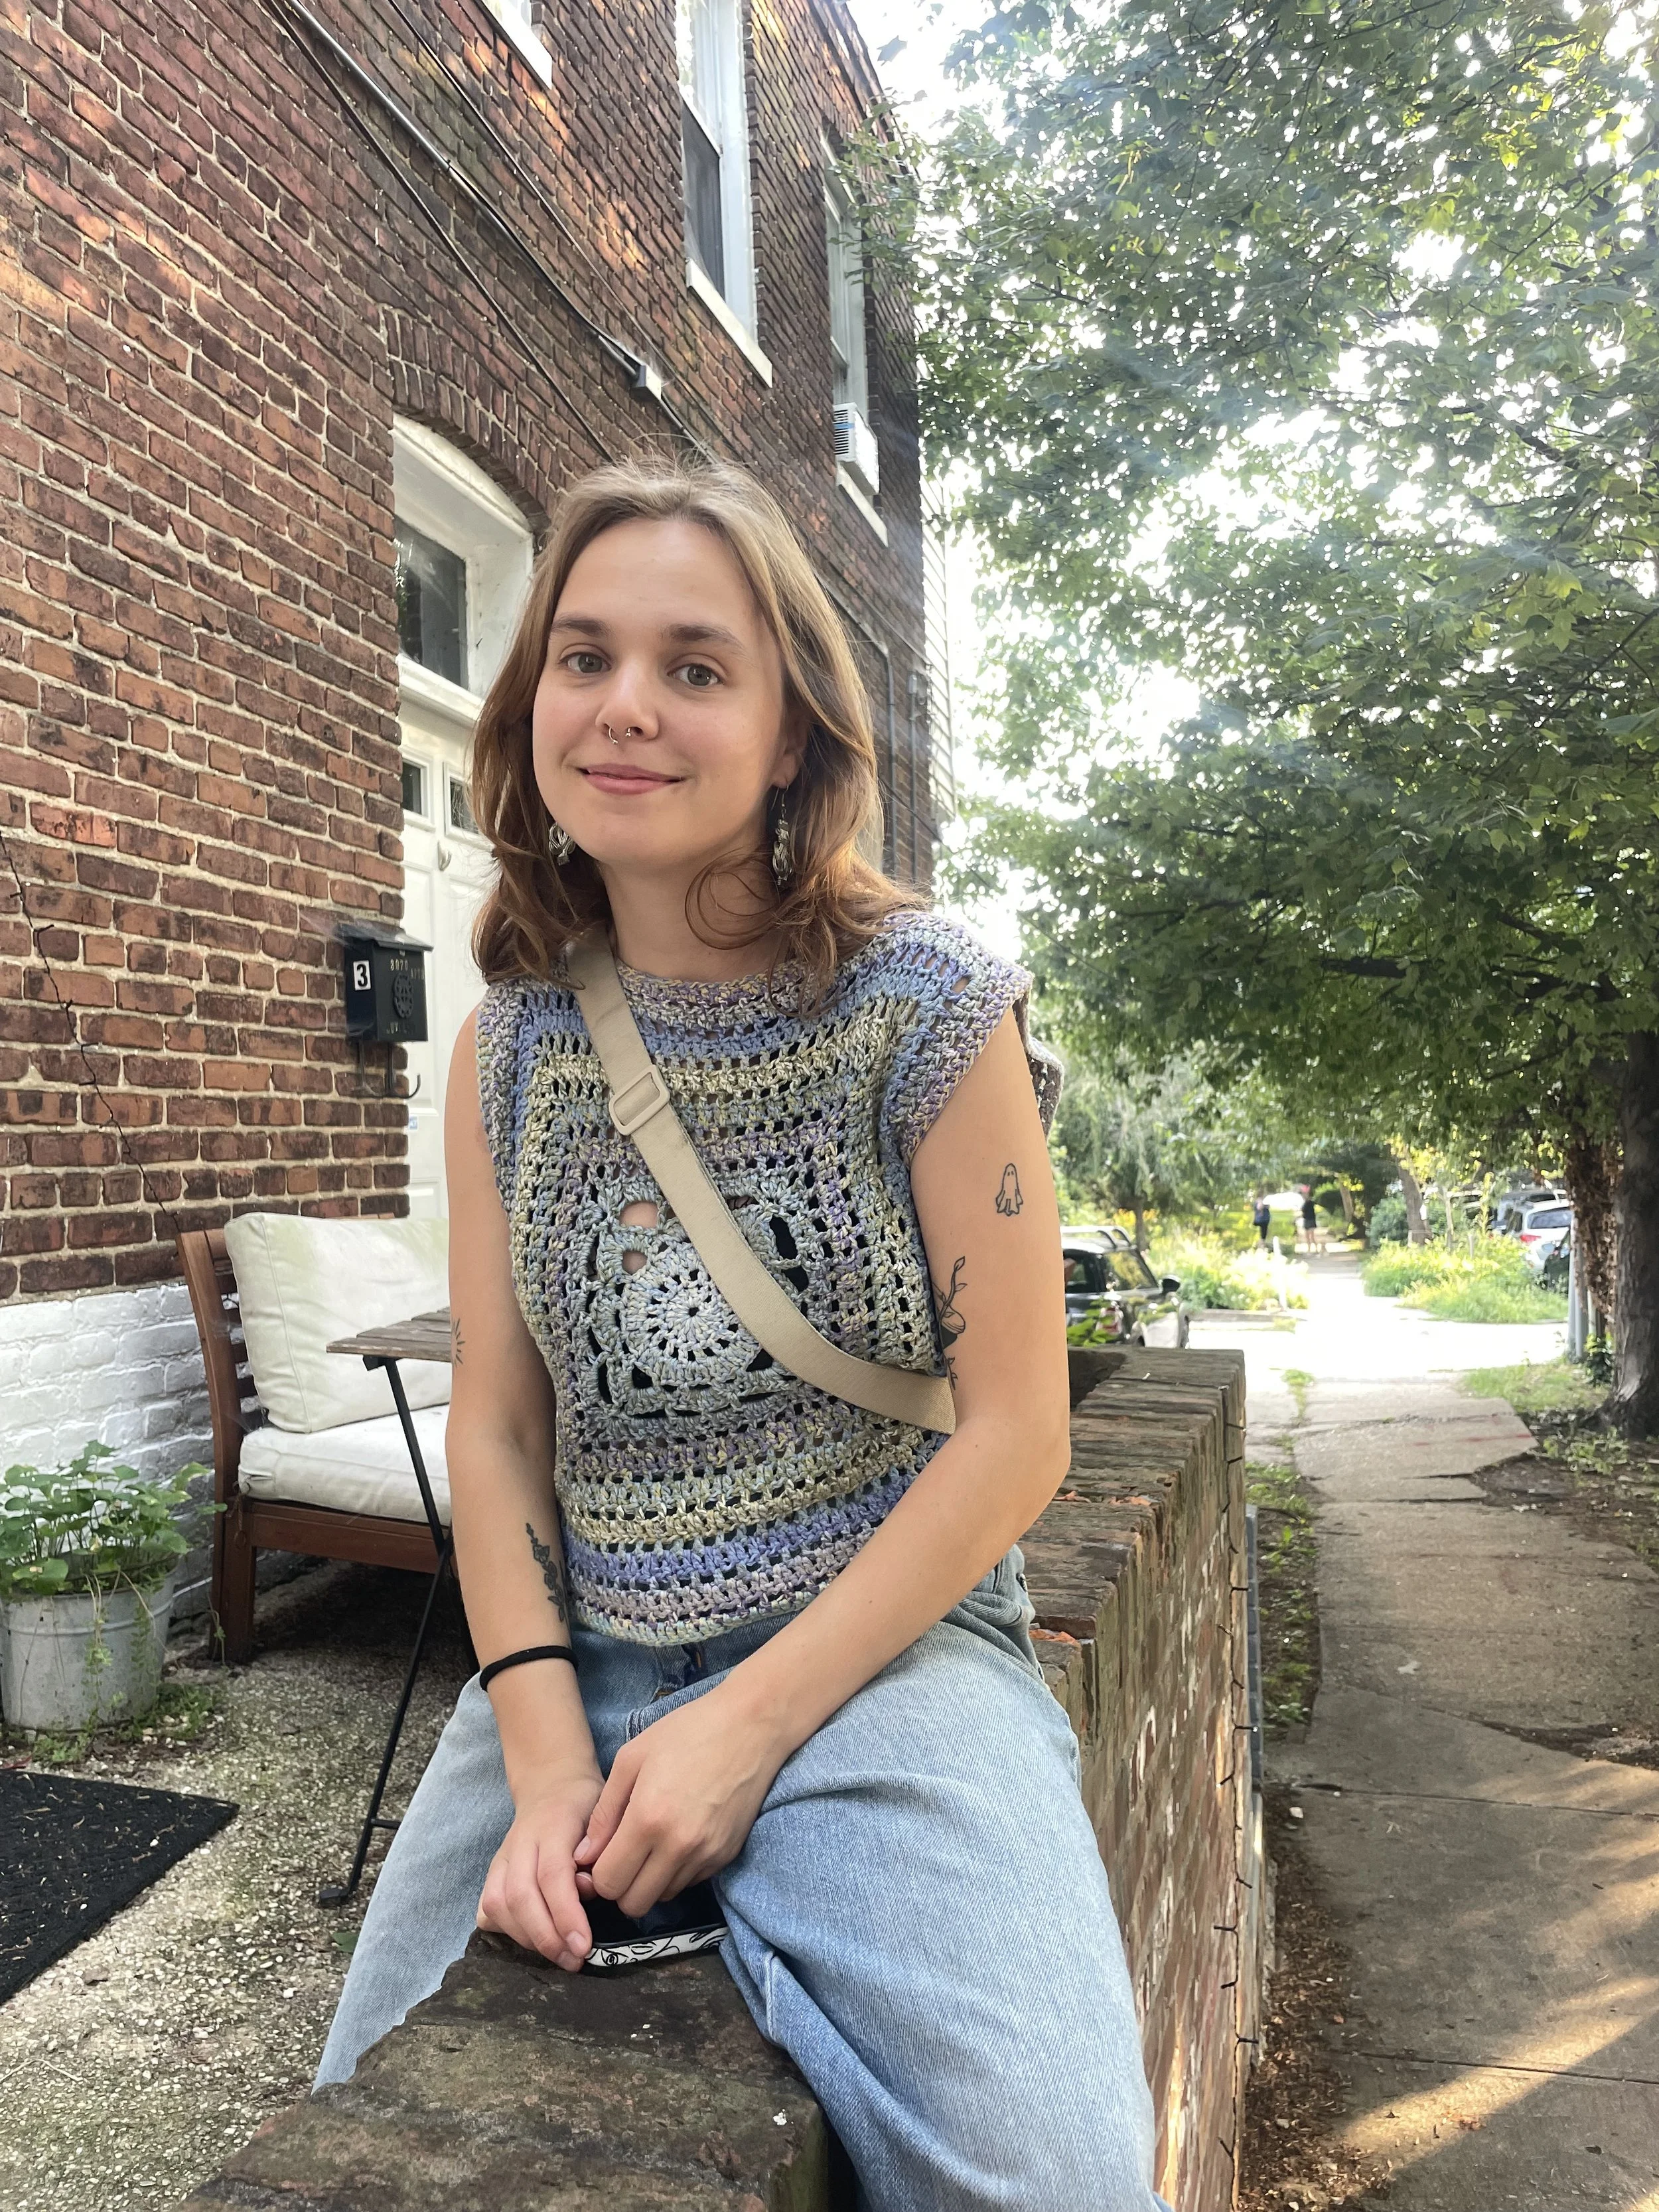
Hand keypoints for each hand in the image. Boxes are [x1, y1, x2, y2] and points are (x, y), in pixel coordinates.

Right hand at [477, 1763, 604, 1970]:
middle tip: (574, 1960)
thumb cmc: (585, 1806)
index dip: (566, 1914)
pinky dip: (504, 1930)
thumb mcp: (605, 1817)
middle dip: (546, 1937)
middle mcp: (520, 1842)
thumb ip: (600, 1851)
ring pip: (498, 1904)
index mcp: (553, 1825)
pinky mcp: (491, 1871)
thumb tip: (588, 1888)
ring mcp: (501, 1857)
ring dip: (528, 1939)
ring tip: (559, 1955)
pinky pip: (487, 1908)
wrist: (551, 1785)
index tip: (583, 1946)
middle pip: (520, 1895)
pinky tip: (530, 1940)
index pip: (552, 1875)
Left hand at [574, 1684, 788, 1919]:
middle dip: (621, 1886)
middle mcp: (679, 1846)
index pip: (608, 1883)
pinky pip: (690, 1882)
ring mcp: (707, 1855)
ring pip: (663, 1897)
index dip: (598, 1873)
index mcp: (648, 1819)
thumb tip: (584, 1855)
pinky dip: (677, 1871)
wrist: (750, 1726)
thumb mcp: (631, 1758)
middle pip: (635, 1903)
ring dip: (650, 1880)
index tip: (603, 1853)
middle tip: (623, 1855)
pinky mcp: (727, 1856)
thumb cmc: (687, 1732)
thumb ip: (603, 1812)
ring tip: (652, 1843)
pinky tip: (678, 1837)